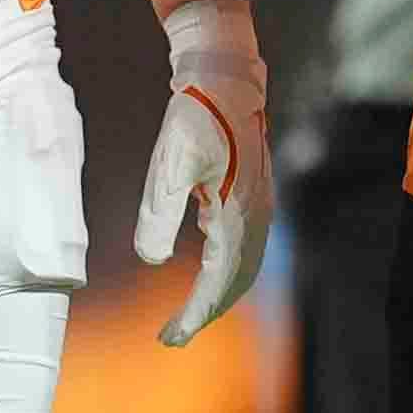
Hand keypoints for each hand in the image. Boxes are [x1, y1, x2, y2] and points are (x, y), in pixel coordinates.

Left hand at [135, 0, 269, 347]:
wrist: (223, 75)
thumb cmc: (195, 115)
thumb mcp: (170, 164)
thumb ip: (161, 213)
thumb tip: (154, 260)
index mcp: (239, 214)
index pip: (220, 282)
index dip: (195, 314)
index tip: (170, 338)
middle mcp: (256, 216)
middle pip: (236, 283)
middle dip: (205, 313)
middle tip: (171, 337)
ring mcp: (258, 207)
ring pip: (243, 268)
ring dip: (217, 296)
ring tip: (185, 316)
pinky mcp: (251, 196)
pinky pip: (242, 249)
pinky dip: (224, 273)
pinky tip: (203, 276)